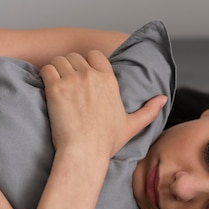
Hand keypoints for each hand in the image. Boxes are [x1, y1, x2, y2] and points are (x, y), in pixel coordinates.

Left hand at [40, 50, 166, 158]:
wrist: (84, 153)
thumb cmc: (106, 143)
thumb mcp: (132, 125)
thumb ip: (149, 110)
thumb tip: (163, 98)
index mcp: (109, 80)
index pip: (94, 54)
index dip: (85, 63)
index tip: (81, 78)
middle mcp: (91, 75)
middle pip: (74, 57)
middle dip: (68, 68)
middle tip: (66, 86)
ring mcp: (73, 80)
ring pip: (59, 61)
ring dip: (55, 71)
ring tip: (56, 87)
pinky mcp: (55, 88)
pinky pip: (46, 70)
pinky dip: (44, 76)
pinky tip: (47, 90)